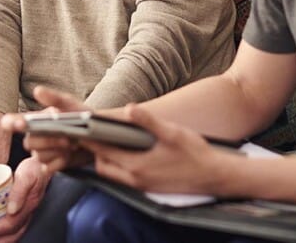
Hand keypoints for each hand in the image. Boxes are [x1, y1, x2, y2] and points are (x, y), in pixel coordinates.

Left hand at [0, 157, 50, 240]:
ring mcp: (22, 217)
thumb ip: (20, 190)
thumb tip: (12, 211)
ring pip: (8, 238)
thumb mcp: (28, 174)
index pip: (10, 225)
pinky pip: (7, 233)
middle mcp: (26, 216)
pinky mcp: (18, 216)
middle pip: (9, 237)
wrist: (42, 167)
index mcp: (28, 207)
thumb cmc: (33, 168)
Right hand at [1, 86, 93, 172]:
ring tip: (71, 144)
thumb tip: (37, 91)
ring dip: (56, 151)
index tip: (14, 123)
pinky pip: (48, 167)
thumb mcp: (71, 105)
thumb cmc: (83, 118)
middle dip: (48, 140)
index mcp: (37, 119)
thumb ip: (54, 98)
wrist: (99, 137)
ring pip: (39, 156)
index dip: (12, 123)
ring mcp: (44, 151)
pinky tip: (68, 155)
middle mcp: (37, 135)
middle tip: (66, 137)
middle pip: (29, 142)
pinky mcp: (52, 164)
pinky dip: (60, 162)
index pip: (17, 121)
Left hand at [85, 103, 229, 194]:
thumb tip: (129, 108)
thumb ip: (148, 121)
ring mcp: (143, 186)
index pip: (103, 153)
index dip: (89, 141)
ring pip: (113, 174)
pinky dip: (119, 166)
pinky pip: (124, 179)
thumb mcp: (172, 132)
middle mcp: (136, 179)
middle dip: (96, 152)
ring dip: (107, 160)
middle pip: (103, 166)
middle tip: (92, 134)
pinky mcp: (149, 188)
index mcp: (137, 166)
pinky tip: (127, 153)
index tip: (79, 129)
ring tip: (108, 141)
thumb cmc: (195, 153)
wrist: (215, 175)